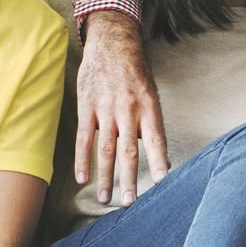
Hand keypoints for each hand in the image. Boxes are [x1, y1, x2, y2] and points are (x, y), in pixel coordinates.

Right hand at [74, 11, 168, 205]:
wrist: (111, 43)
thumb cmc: (135, 72)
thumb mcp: (151, 94)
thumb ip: (152, 124)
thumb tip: (161, 157)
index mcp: (148, 107)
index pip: (156, 140)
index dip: (160, 162)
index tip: (163, 183)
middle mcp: (128, 110)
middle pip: (129, 151)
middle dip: (130, 180)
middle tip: (130, 203)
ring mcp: (105, 109)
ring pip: (105, 150)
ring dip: (106, 177)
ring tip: (106, 198)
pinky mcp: (87, 107)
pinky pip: (84, 138)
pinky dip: (82, 160)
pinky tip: (83, 178)